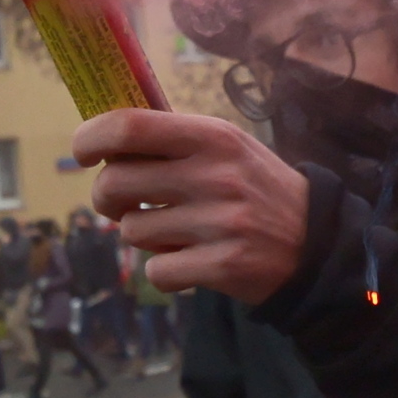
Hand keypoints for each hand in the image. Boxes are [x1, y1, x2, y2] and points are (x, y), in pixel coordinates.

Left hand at [73, 111, 307, 304]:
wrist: (315, 242)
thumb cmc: (257, 188)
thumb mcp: (228, 147)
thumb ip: (175, 140)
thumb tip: (105, 138)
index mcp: (212, 137)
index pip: (130, 126)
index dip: (91, 138)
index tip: (82, 152)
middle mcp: (215, 175)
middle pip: (115, 183)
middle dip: (106, 198)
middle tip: (122, 204)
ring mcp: (219, 222)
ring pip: (131, 231)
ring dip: (141, 236)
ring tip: (172, 233)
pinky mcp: (222, 265)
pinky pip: (156, 271)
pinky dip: (165, 271)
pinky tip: (189, 261)